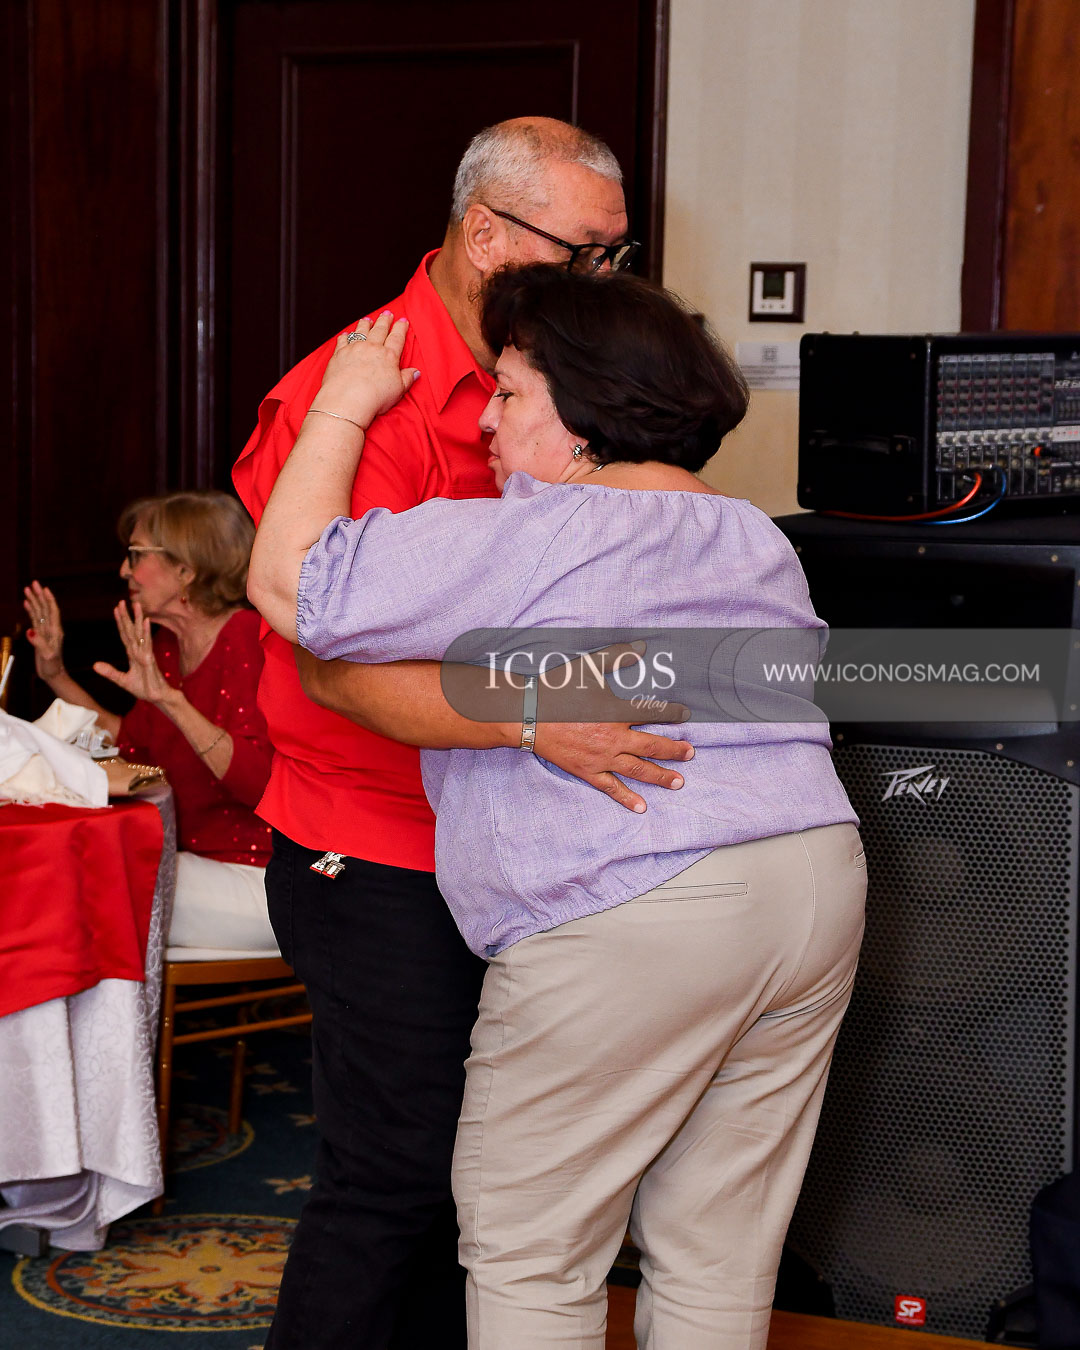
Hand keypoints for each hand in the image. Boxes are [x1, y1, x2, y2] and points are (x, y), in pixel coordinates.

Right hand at [23, 580, 64, 680]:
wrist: (53, 674)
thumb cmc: (52, 667)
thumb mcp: (47, 655)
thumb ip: (39, 643)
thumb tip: (30, 630)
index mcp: (56, 631)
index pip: (53, 611)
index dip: (49, 600)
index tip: (44, 588)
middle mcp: (52, 629)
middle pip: (46, 608)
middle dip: (40, 595)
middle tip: (33, 583)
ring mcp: (46, 631)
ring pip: (40, 612)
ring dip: (34, 600)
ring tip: (28, 589)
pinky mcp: (40, 635)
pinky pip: (35, 620)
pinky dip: (31, 610)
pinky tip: (27, 603)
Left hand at [93, 600, 175, 706]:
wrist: (157, 697)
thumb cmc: (144, 688)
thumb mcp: (122, 680)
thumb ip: (110, 672)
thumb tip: (95, 665)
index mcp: (133, 654)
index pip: (124, 635)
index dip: (120, 622)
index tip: (116, 609)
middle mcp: (139, 650)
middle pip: (131, 630)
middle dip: (127, 615)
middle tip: (122, 601)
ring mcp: (145, 653)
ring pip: (139, 633)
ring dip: (138, 618)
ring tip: (136, 605)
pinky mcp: (150, 660)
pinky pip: (147, 644)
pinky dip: (145, 632)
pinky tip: (145, 621)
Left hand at [311, 311, 419, 428]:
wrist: (349, 399)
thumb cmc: (374, 397)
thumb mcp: (398, 390)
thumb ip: (407, 378)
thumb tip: (415, 372)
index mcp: (388, 356)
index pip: (397, 338)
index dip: (401, 328)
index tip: (403, 321)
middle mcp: (372, 348)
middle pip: (380, 330)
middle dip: (385, 320)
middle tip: (388, 313)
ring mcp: (355, 349)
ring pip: (361, 331)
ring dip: (366, 324)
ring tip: (368, 319)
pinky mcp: (339, 354)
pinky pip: (343, 340)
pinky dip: (345, 336)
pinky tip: (346, 334)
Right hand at [533, 644, 693, 811]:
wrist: (528, 715)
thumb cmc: (557, 690)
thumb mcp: (588, 667)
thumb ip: (617, 656)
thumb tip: (642, 647)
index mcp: (616, 712)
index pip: (654, 713)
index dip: (673, 713)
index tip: (686, 715)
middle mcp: (614, 738)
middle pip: (652, 746)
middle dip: (674, 750)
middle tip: (690, 754)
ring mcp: (601, 758)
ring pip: (638, 769)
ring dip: (660, 776)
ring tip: (678, 782)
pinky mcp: (587, 771)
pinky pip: (611, 788)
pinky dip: (627, 798)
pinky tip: (641, 807)